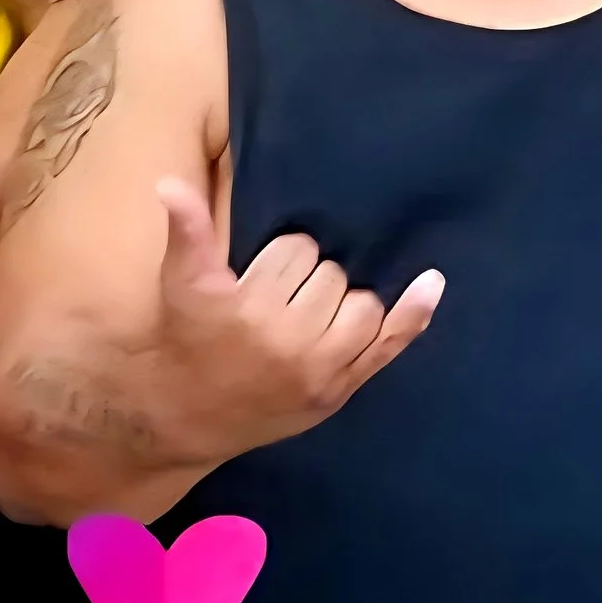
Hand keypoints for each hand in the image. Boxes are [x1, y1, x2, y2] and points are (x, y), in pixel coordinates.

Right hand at [151, 176, 441, 460]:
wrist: (180, 419)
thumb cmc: (185, 339)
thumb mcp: (180, 284)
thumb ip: (187, 231)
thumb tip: (170, 182)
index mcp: (247, 308)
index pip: (296, 249)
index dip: (281, 257)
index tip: (260, 275)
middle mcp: (287, 341)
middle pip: (331, 274)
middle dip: (310, 279)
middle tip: (279, 302)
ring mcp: (318, 371)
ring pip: (361, 304)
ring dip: (343, 301)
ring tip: (309, 315)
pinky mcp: (337, 393)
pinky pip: (386, 347)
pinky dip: (412, 315)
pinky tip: (432, 282)